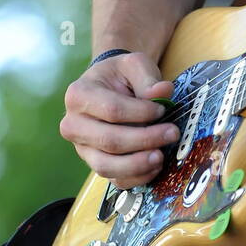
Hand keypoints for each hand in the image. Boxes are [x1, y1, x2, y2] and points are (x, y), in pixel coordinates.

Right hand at [60, 51, 178, 188]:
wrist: (109, 88)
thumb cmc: (120, 76)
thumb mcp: (134, 65)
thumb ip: (148, 77)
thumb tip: (163, 91)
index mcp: (78, 95)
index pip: (112, 110)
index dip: (141, 113)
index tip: (163, 109)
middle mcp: (73, 125)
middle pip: (109, 141)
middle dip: (144, 139)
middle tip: (172, 133)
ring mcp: (82, 148)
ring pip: (107, 166)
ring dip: (138, 164)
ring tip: (161, 155)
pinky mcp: (95, 164)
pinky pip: (114, 179)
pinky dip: (136, 177)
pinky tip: (155, 166)